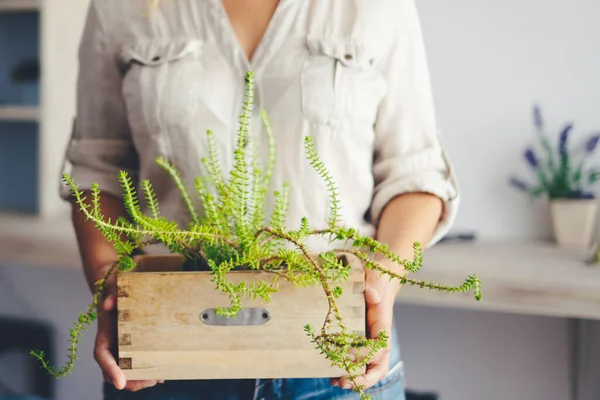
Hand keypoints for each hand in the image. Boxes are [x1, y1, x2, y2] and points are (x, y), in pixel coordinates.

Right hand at [94, 276, 162, 390]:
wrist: (120, 287)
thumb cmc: (116, 286)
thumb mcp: (113, 284)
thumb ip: (111, 292)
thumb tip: (109, 304)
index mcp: (104, 333)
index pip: (102, 355)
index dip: (111, 370)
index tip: (120, 383)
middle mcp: (111, 344)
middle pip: (113, 370)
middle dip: (129, 381)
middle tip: (149, 382)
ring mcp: (121, 347)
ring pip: (124, 371)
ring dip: (139, 380)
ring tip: (158, 379)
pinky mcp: (132, 347)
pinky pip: (135, 364)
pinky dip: (145, 372)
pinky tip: (161, 374)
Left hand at [331, 266, 398, 390]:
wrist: (378, 277)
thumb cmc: (376, 277)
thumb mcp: (375, 276)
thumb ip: (374, 285)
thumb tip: (372, 295)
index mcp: (383, 323)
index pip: (380, 346)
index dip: (365, 355)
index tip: (348, 355)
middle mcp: (378, 335)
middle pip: (379, 364)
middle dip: (363, 377)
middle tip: (344, 382)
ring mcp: (369, 339)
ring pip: (368, 366)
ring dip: (354, 377)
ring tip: (336, 382)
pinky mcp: (359, 338)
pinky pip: (357, 359)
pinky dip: (347, 368)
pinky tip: (332, 373)